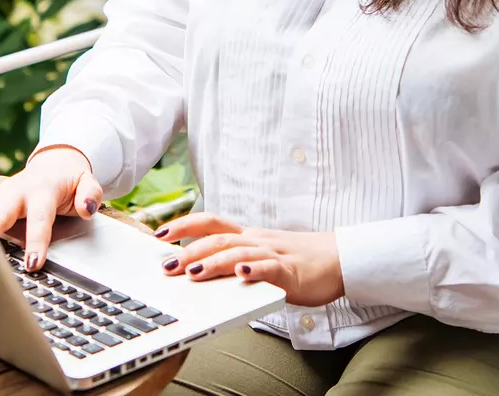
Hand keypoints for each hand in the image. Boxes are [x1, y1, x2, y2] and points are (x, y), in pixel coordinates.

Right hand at [0, 146, 101, 271]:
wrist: (55, 163)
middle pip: (0, 213)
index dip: (37, 242)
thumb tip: (87, 208)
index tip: (33, 263)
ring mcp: (0, 194)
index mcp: (43, 191)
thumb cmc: (70, 180)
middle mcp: (17, 192)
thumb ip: (91, 194)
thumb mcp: (87, 182)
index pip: (40, 220)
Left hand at [154, 213, 344, 306]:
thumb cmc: (299, 261)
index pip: (212, 224)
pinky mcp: (292, 272)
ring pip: (240, 253)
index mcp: (249, 237)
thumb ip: (235, 261)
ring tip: (194, 272)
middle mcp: (258, 241)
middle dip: (190, 250)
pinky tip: (243, 274)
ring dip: (215, 261)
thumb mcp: (262, 257)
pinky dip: (255, 270)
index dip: (185, 225)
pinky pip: (271, 269)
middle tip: (166, 265)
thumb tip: (198, 270)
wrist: (340, 258)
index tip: (159, 233)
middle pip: (220, 238)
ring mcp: (274, 255)